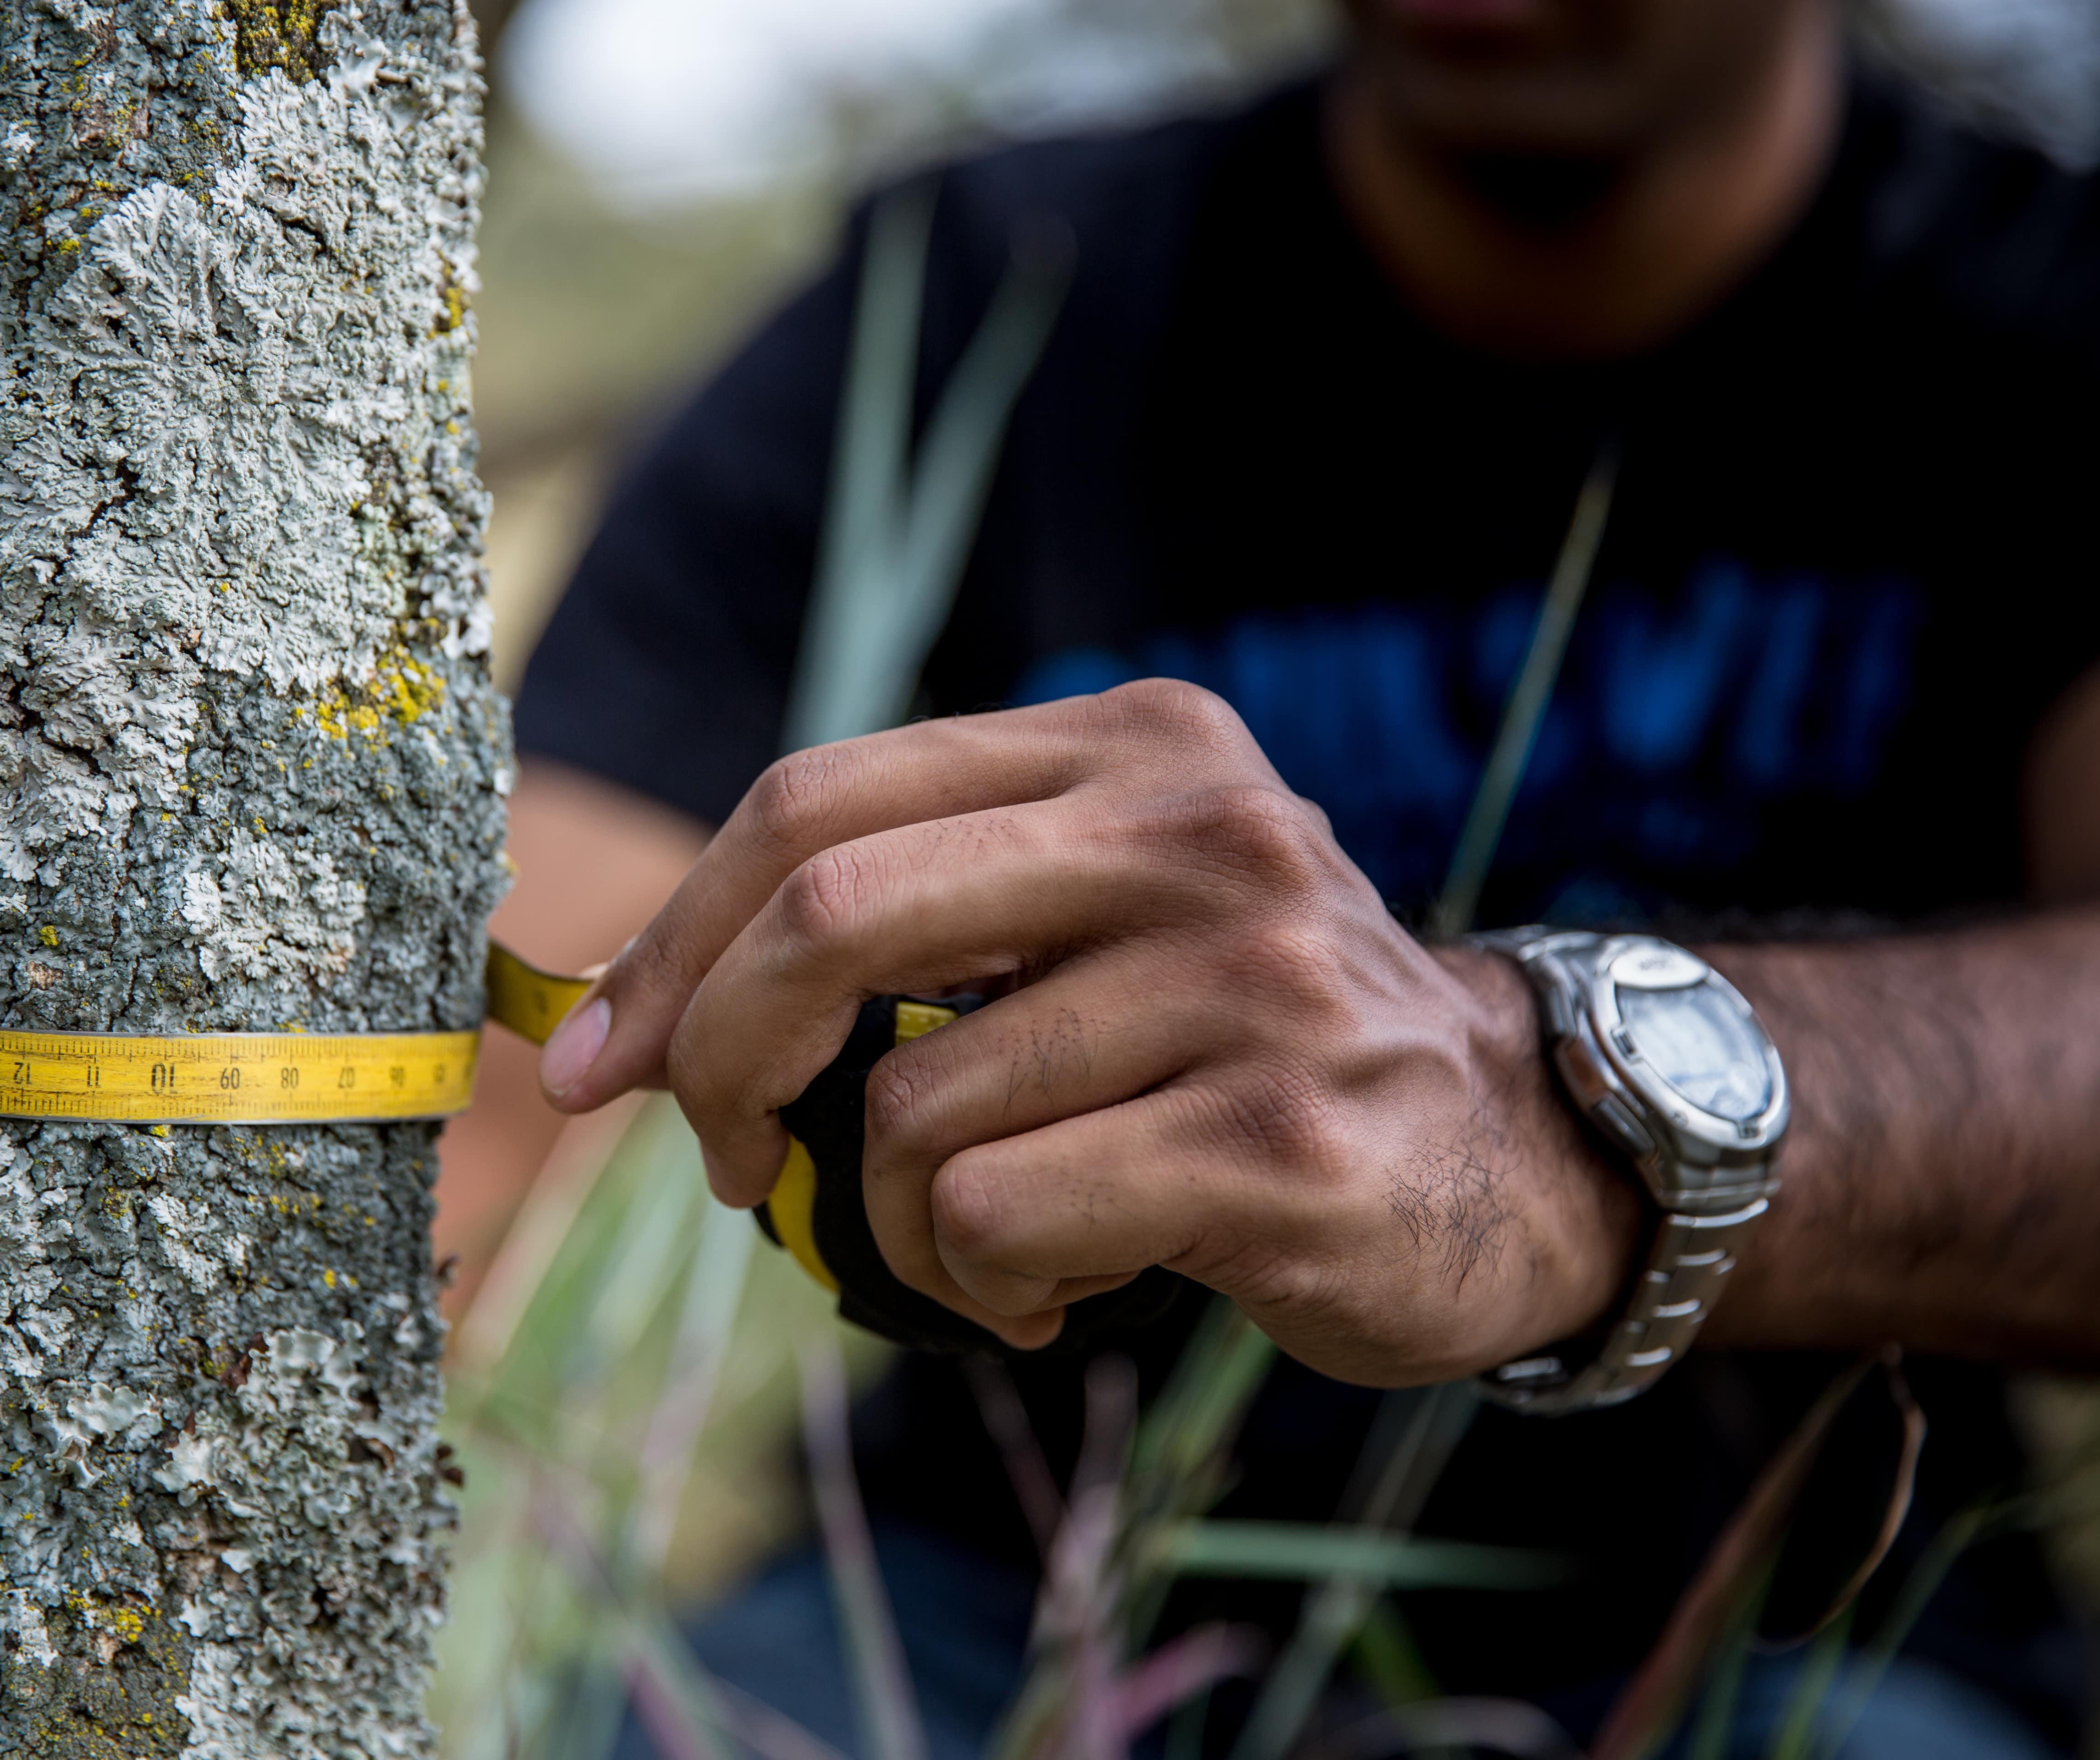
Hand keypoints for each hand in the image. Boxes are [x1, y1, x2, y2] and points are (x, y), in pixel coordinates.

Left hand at [536, 681, 1636, 1382]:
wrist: (1505, 1144)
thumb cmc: (1239, 1037)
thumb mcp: (1095, 915)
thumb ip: (907, 921)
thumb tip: (628, 1013)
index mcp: (1129, 747)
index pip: (816, 799)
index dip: (673, 937)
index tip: (595, 1060)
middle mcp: (1195, 831)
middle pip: (831, 914)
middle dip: (718, 1060)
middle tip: (729, 1164)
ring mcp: (1248, 983)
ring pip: (914, 1109)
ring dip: (887, 1219)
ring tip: (971, 1245)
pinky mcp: (1277, 1143)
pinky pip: (1001, 1217)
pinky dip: (975, 1282)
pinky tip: (1046, 1289)